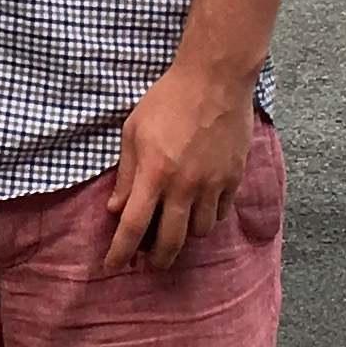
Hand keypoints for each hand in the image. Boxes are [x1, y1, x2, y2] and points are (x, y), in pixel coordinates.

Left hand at [103, 58, 252, 273]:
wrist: (215, 79)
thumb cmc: (168, 100)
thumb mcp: (133, 131)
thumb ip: (126, 174)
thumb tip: (115, 209)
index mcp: (154, 173)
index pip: (133, 226)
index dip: (120, 252)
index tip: (111, 267)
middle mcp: (185, 186)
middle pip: (170, 241)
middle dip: (157, 259)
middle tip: (150, 263)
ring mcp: (213, 184)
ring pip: (199, 232)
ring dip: (185, 236)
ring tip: (176, 227)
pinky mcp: (234, 178)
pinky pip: (220, 214)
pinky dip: (207, 218)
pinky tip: (198, 208)